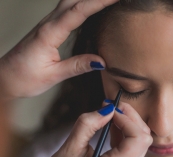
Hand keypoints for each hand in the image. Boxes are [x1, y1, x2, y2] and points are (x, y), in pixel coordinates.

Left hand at [0, 0, 117, 99]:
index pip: (78, 11)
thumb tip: (102, 62)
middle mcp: (48, 24)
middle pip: (74, 0)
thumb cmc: (23, 78)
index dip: (98, 2)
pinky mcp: (49, 27)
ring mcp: (48, 23)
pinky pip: (67, 8)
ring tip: (108, 1)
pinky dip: (82, 4)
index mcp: (49, 34)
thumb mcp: (53, 75)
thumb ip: (78, 66)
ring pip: (70, 1)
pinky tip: (91, 6)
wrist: (4, 78)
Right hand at [46, 101, 151, 156]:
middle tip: (114, 106)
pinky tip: (113, 126)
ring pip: (141, 143)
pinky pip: (134, 148)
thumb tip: (107, 108)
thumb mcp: (69, 151)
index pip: (138, 139)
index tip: (111, 110)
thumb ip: (87, 126)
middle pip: (143, 139)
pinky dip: (126, 134)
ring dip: (129, 124)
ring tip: (111, 114)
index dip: (127, 120)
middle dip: (130, 118)